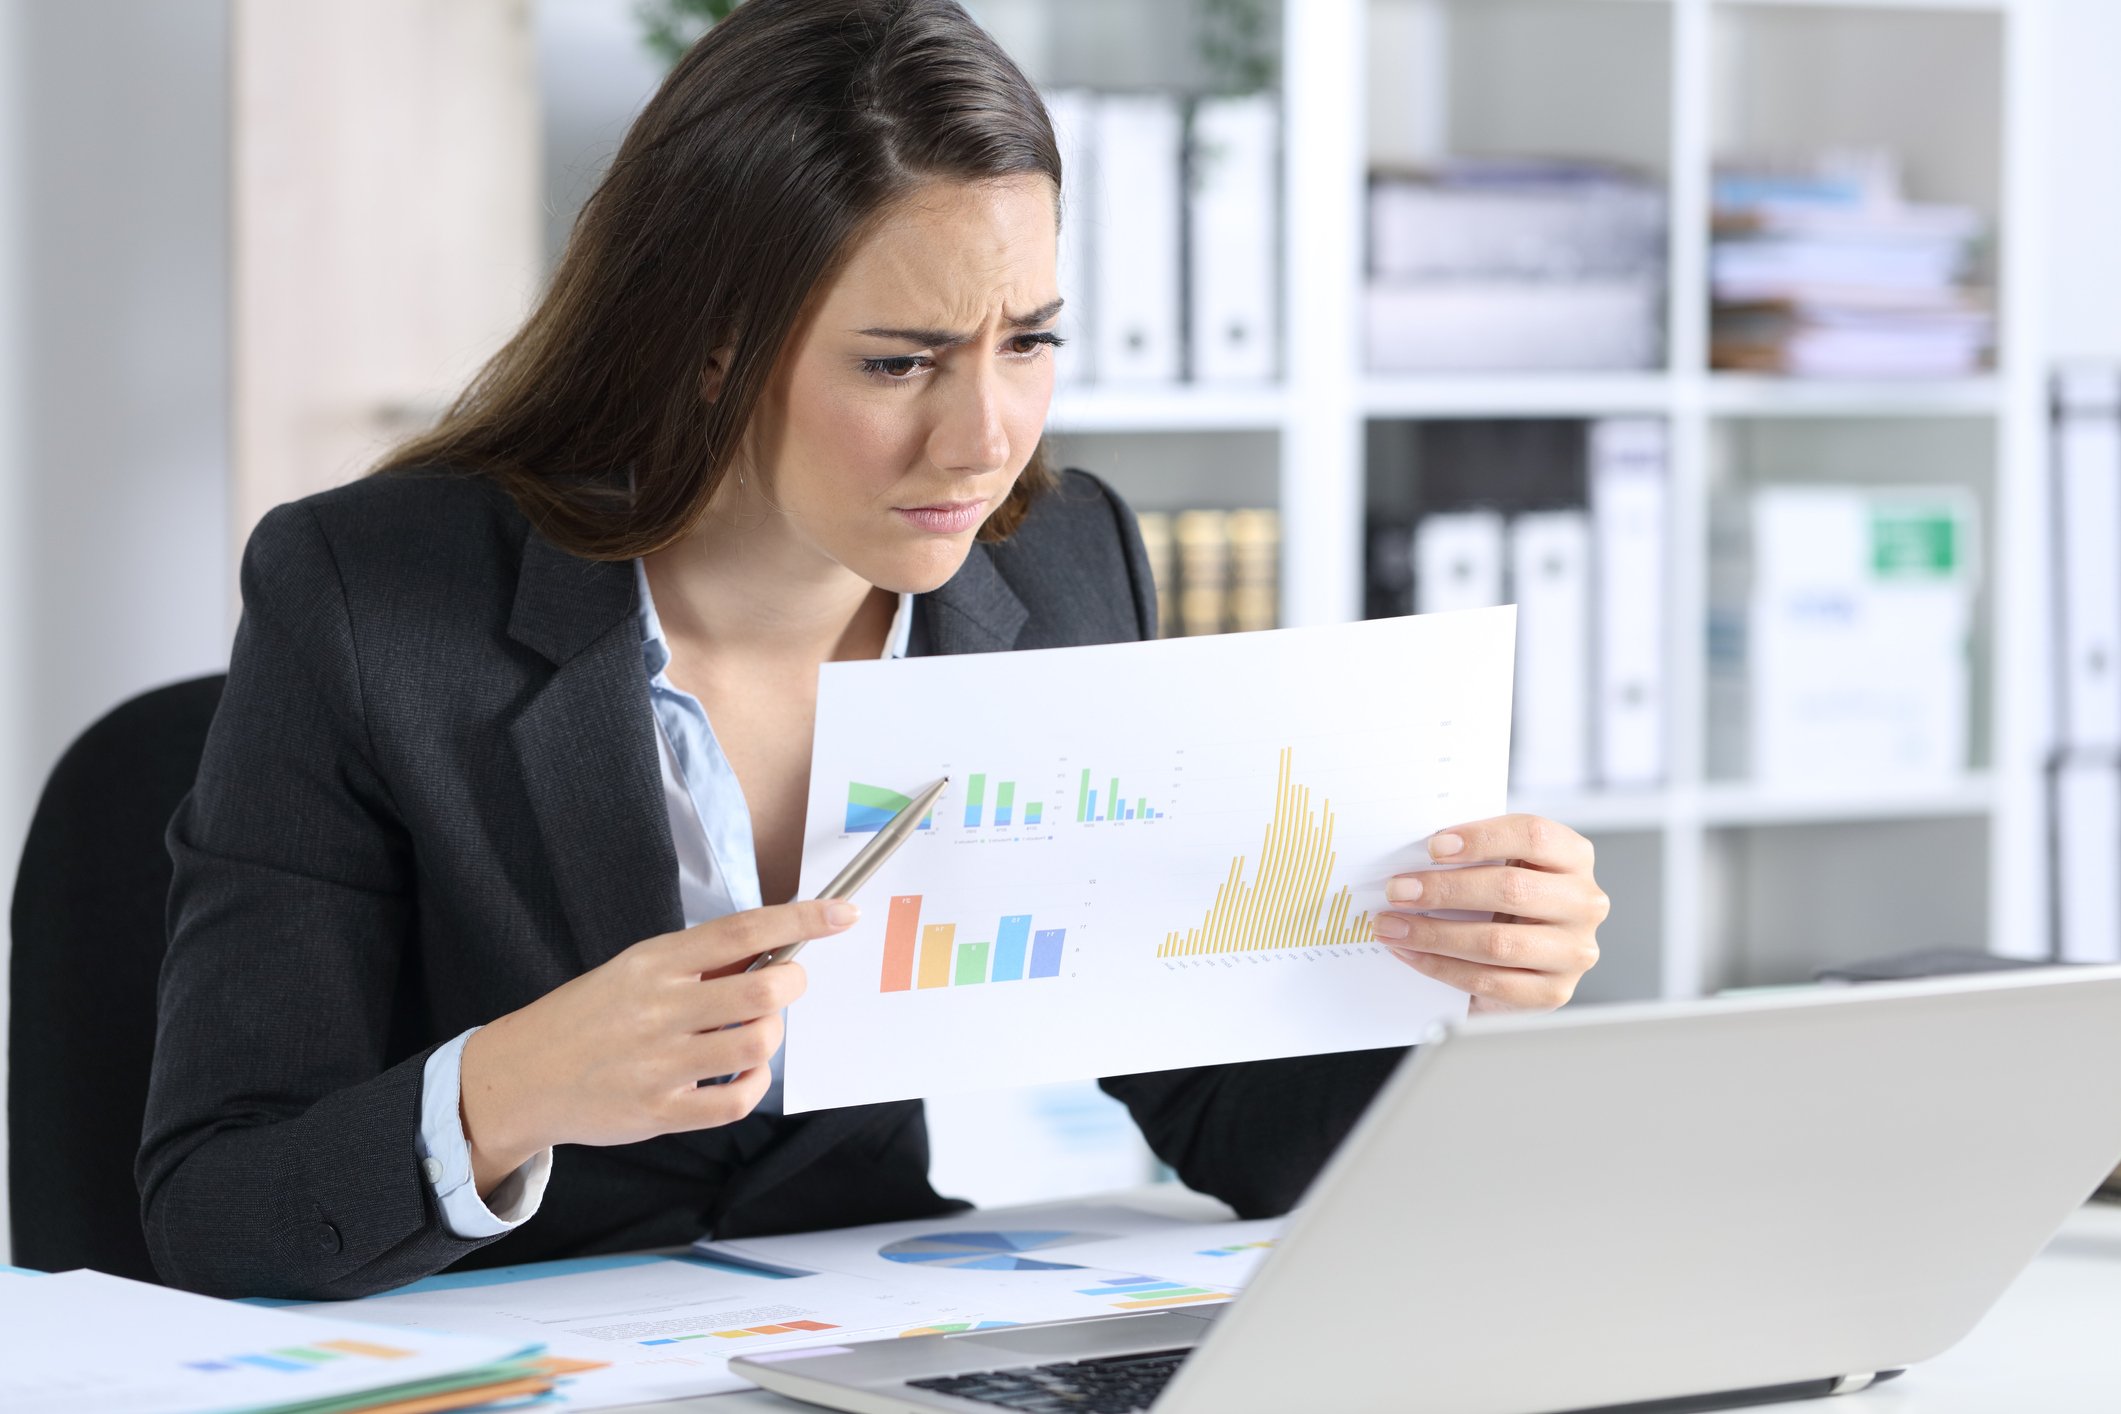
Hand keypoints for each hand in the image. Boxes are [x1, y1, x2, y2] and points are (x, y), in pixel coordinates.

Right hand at [458, 898, 855, 1194]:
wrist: (522, 1076)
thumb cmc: (589, 1016)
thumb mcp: (636, 969)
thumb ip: (701, 962)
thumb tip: (774, 945)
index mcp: (654, 963)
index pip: (742, 931)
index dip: (801, 918)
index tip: (842, 913)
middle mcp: (659, 1010)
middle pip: (763, 992)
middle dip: (793, 985)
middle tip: (785, 986)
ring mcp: (660, 1064)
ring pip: (757, 1046)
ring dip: (771, 1035)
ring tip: (751, 1031)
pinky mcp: (660, 1112)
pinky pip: (736, 1100)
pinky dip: (754, 1085)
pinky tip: (741, 1075)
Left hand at [1372, 815, 1605, 1013]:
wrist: (1520, 958)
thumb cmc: (1504, 900)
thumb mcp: (1499, 867)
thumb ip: (1472, 856)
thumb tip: (1413, 858)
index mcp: (1574, 857)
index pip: (1534, 836)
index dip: (1481, 838)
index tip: (1433, 847)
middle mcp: (1584, 903)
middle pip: (1511, 889)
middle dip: (1444, 890)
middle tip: (1398, 890)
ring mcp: (1574, 951)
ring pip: (1498, 942)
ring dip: (1434, 934)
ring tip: (1393, 926)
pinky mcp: (1554, 992)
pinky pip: (1491, 981)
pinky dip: (1442, 968)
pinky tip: (1412, 954)